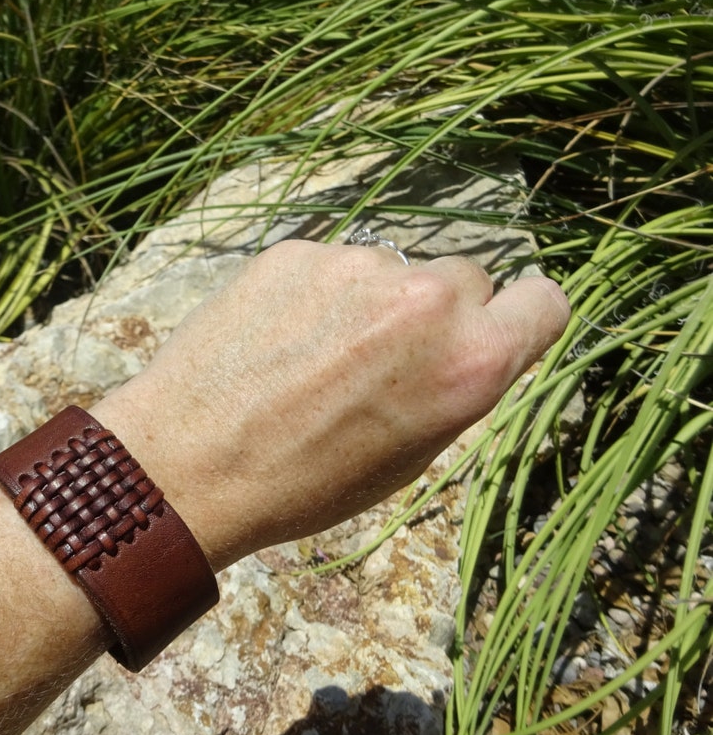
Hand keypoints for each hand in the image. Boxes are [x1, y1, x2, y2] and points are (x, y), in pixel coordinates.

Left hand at [92, 239, 569, 569]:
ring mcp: (358, 265)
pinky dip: (315, 292)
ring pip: (392, 268)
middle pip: (466, 278)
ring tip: (314, 358)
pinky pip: (331, 263)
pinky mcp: (298, 250)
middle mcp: (426, 299)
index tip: (490, 335)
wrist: (189, 463)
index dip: (518, 320)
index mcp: (471, 361)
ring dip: (370, 301)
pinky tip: (277, 338)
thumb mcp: (410, 456)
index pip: (546, 299)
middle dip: (437, 313)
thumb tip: (468, 342)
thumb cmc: (304, 483)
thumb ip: (455, 385)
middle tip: (383, 360)